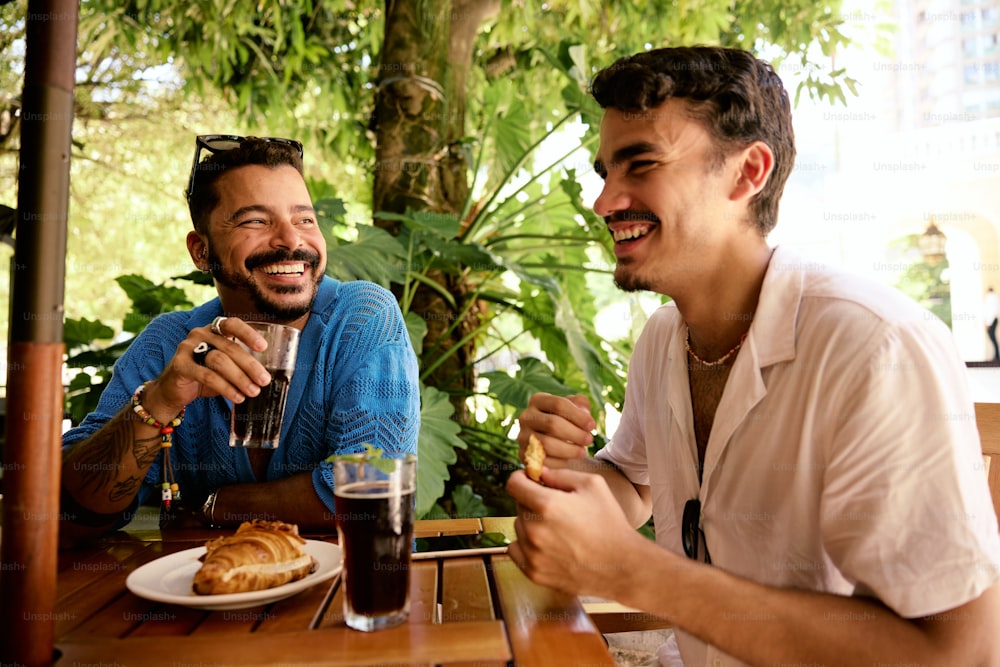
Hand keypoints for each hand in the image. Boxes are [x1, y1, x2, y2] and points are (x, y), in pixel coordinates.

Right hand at [141, 317, 271, 421]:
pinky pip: (207, 375)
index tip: (263, 347)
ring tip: (253, 391)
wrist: (171, 391)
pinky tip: (237, 397)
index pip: (232, 324)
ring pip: (220, 360)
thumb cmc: (203, 376)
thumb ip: (239, 364)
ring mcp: (188, 348)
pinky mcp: (180, 365)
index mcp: (213, 330)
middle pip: (230, 347)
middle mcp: (200, 334)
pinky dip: (225, 387)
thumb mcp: (223, 367)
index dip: (248, 334)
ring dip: (240, 378)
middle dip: (250, 366)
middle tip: (264, 381)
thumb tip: (265, 375)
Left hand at [506, 466, 645, 598]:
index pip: (513, 484)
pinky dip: (526, 545)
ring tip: (557, 529)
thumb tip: (539, 473)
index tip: (530, 480)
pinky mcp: (534, 573)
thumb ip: (561, 474)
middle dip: (532, 501)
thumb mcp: (593, 485)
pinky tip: (546, 544)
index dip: (521, 477)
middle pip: (519, 505)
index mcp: (546, 505)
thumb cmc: (610, 522)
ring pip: (519, 527)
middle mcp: (534, 530)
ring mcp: (532, 554)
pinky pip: (516, 550)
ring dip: (531, 523)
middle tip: (556, 507)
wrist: (621, 566)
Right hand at [517, 393, 594, 466]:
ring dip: (569, 449)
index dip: (578, 416)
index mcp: (538, 400)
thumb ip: (581, 404)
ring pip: (547, 444)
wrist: (553, 443)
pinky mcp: (523, 455)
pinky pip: (543, 460)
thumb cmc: (567, 422)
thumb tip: (583, 411)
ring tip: (583, 451)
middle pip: (553, 424)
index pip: (558, 404)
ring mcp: (522, 436)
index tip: (592, 425)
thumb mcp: (575, 409)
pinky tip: (570, 460)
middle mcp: (526, 416)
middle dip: (575, 434)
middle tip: (589, 440)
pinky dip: (560, 462)